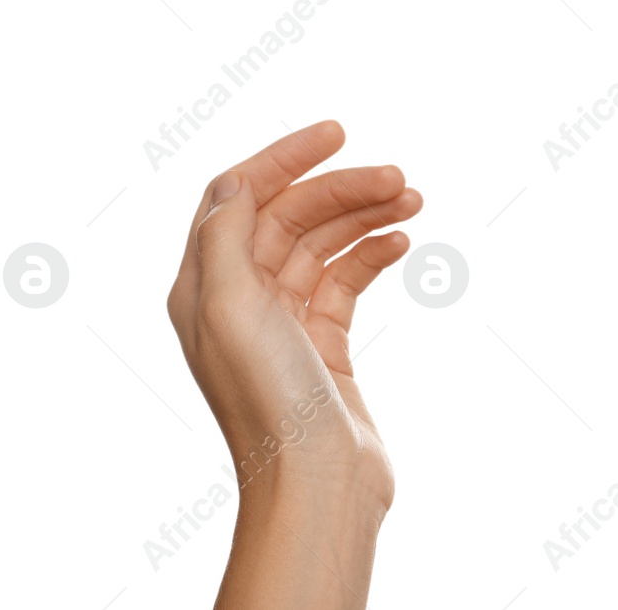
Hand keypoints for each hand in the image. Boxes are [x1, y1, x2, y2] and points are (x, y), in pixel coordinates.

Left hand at [167, 120, 421, 514]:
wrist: (317, 483)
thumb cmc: (268, 401)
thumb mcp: (229, 307)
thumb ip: (226, 235)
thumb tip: (235, 181)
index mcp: (205, 286)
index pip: (241, 195)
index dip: (285, 158)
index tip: (337, 134)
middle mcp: (239, 299)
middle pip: (291, 215)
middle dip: (343, 189)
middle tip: (399, 178)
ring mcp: (283, 323)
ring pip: (324, 244)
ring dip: (365, 215)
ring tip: (412, 201)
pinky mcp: (324, 345)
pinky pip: (346, 280)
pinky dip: (372, 254)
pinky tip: (400, 243)